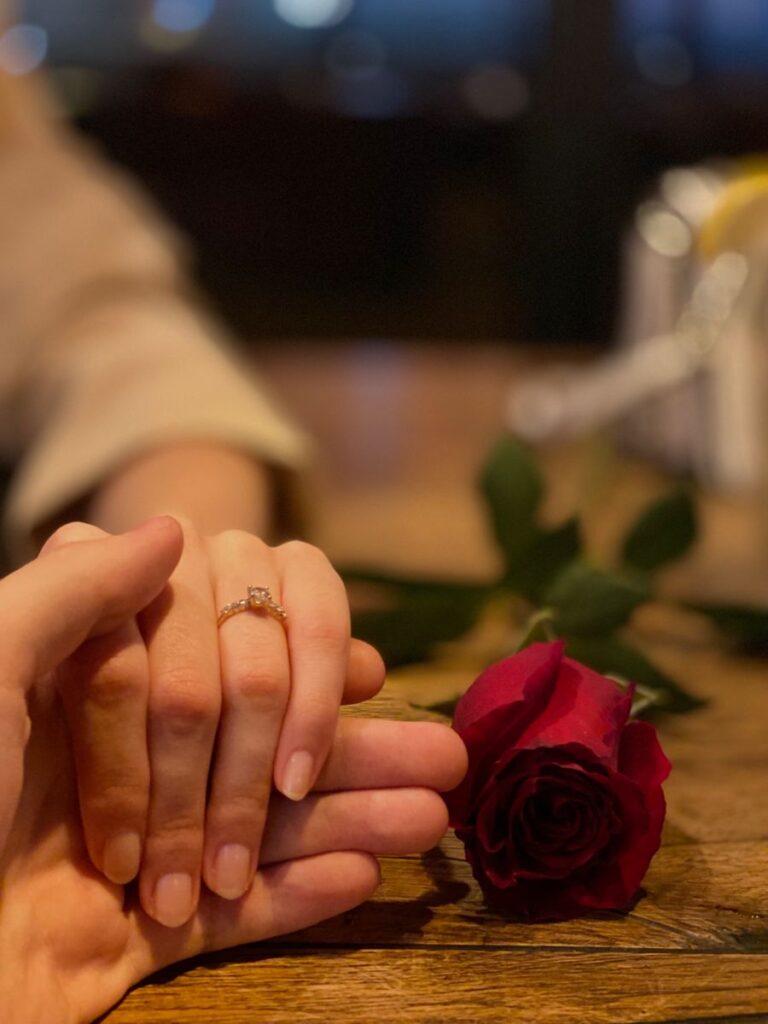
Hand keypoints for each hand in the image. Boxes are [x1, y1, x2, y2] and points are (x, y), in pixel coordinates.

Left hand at [0, 522, 466, 1021]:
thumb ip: (75, 591)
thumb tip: (170, 526)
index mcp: (85, 700)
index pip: (219, 666)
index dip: (297, 667)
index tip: (371, 670)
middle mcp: (116, 769)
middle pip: (258, 752)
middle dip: (352, 753)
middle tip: (445, 757)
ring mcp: (128, 857)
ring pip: (261, 832)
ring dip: (350, 821)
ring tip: (436, 817)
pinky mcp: (127, 947)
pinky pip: (232, 920)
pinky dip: (298, 897)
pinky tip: (369, 874)